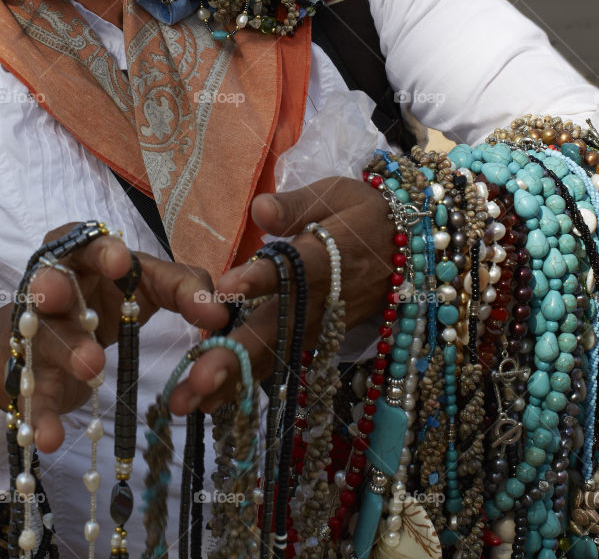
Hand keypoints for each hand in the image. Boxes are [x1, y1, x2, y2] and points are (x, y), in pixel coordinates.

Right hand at [0, 221, 228, 451]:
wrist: (59, 343)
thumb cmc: (111, 300)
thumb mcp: (149, 285)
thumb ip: (185, 287)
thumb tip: (221, 315)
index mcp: (85, 257)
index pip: (88, 242)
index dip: (101, 251)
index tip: (122, 263)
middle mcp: (53, 288)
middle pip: (47, 280)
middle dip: (53, 286)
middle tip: (61, 296)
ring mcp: (37, 333)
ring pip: (44, 337)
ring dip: (66, 350)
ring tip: (91, 366)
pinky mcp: (30, 378)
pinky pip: (33, 396)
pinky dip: (42, 416)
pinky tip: (51, 438)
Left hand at [166, 175, 395, 415]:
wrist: (406, 248)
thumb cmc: (362, 215)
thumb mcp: (336, 195)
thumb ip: (295, 205)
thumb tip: (259, 208)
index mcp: (326, 256)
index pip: (293, 268)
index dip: (261, 278)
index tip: (227, 287)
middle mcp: (320, 299)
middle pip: (275, 328)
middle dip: (236, 355)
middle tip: (198, 379)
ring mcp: (317, 324)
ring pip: (272, 354)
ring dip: (233, 379)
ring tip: (192, 403)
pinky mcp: (312, 337)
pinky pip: (277, 363)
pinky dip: (246, 384)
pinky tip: (211, 403)